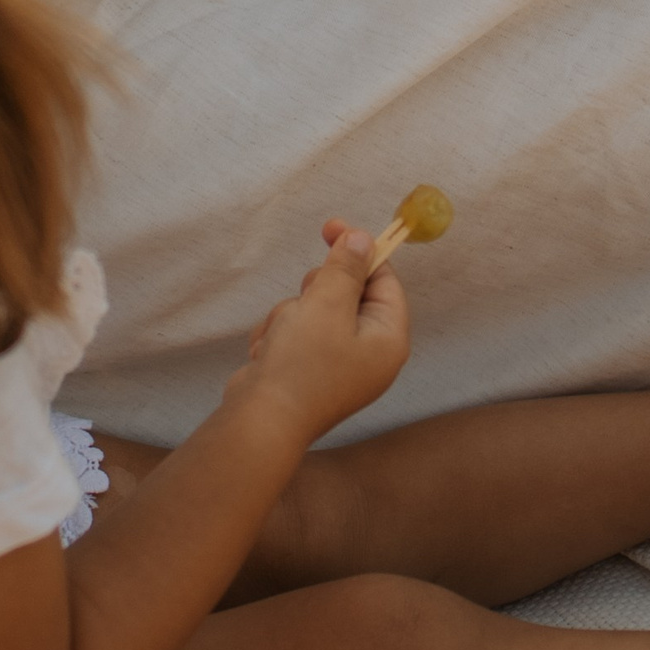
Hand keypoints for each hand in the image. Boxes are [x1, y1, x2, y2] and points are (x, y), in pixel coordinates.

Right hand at [235, 226, 408, 443]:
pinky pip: (295, 334)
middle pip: (347, 294)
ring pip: (314, 311)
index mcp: (388, 339)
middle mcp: (369, 354)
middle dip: (316, 292)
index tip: (331, 228)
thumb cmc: (302, 364)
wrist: (261, 421)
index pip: (384, 280)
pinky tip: (268, 355)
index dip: (358, 251)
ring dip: (290, 315)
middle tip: (305, 299)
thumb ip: (346, 268)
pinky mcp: (308, 372)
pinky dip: (279, 337)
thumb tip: (362, 239)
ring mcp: (338, 366)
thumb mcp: (327, 303)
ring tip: (281, 337)